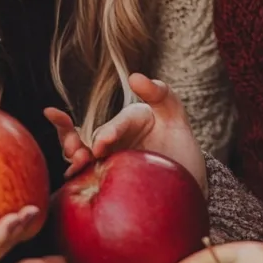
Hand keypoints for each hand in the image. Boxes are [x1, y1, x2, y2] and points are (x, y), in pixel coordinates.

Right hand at [48, 74, 205, 192]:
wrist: (189, 184)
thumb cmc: (182, 149)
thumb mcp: (176, 118)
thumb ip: (159, 93)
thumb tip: (134, 77)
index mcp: (129, 121)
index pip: (115, 125)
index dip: (108, 133)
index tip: (103, 144)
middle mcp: (114, 140)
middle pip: (89, 139)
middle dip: (74, 142)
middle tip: (74, 152)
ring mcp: (108, 161)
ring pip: (81, 158)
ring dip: (73, 160)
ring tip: (74, 166)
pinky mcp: (106, 182)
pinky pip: (87, 179)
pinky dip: (78, 180)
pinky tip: (74, 185)